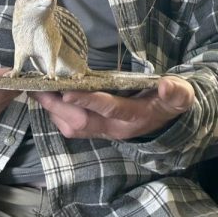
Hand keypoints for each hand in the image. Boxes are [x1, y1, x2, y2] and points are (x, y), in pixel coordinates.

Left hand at [33, 75, 193, 140]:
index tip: (67, 92)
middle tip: (38, 88)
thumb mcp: (180, 96)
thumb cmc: (170, 102)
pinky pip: (70, 127)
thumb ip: (176, 92)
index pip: (109, 109)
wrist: (167, 120)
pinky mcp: (95, 130)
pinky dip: (56, 113)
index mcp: (134, 118)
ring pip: (71, 127)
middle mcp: (115, 129)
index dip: (88, 101)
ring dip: (52, 111)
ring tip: (37, 90)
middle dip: (57, 107)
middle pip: (80, 122)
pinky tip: (47, 98)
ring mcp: (103, 132)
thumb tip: (166, 85)